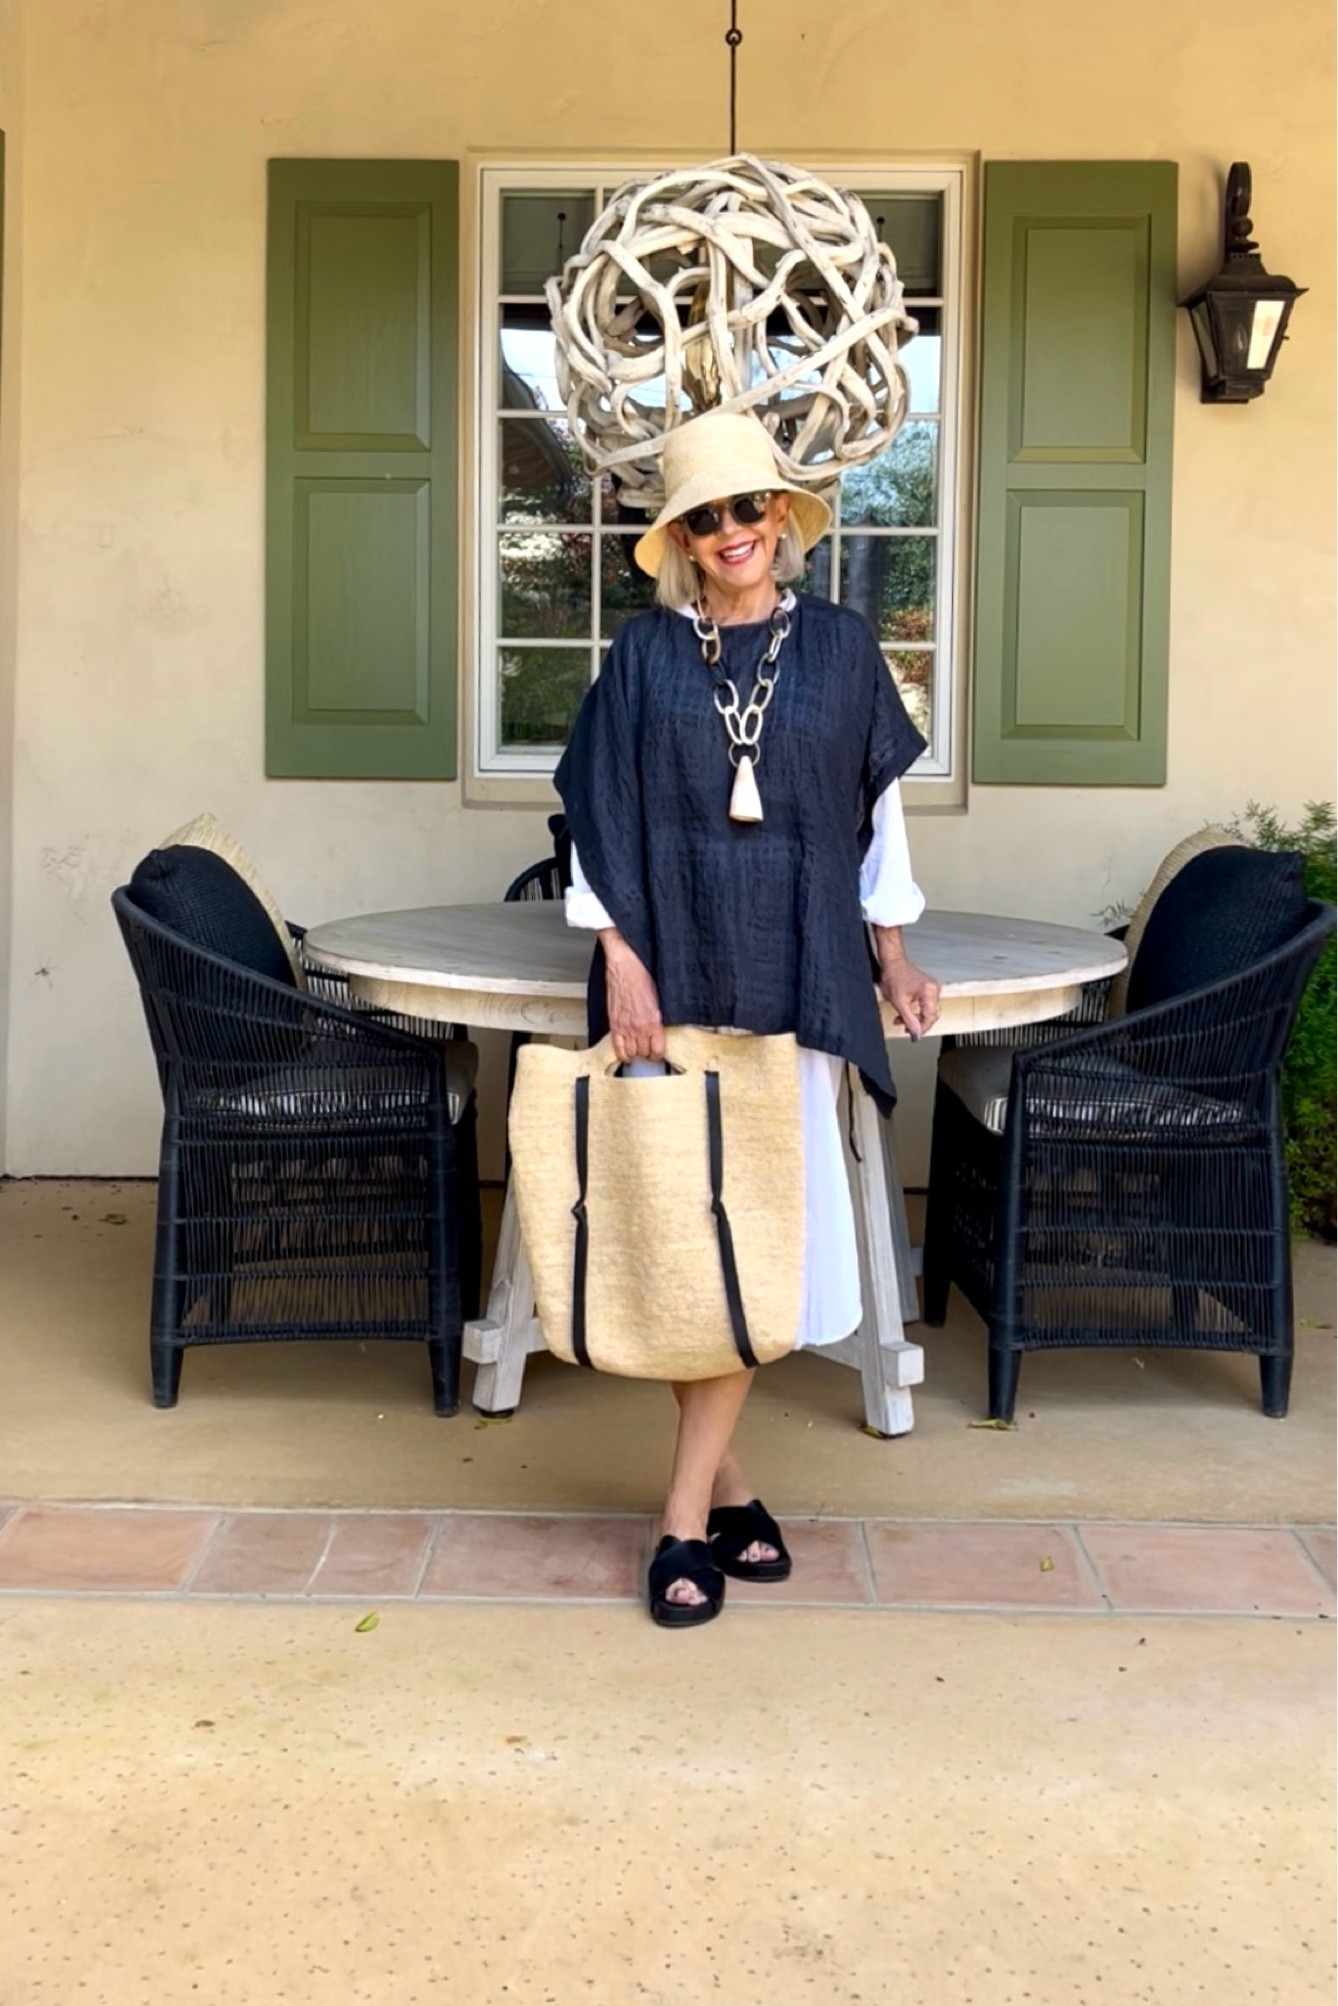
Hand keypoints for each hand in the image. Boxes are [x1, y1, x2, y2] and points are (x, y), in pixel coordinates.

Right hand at [601, 932, 665, 1062]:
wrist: (624, 965)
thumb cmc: (641, 975)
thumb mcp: (659, 997)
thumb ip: (659, 1016)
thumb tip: (662, 1028)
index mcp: (653, 1021)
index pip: (658, 1050)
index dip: (659, 1052)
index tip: (659, 1051)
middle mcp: (638, 1027)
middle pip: (644, 1053)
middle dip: (647, 1052)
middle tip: (649, 1048)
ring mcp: (624, 1027)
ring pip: (631, 1054)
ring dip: (635, 1053)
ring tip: (638, 1049)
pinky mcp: (614, 1023)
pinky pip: (616, 1047)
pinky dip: (622, 1053)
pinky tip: (626, 1052)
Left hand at [877, 942, 940, 1040]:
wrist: (892, 963)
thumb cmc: (894, 975)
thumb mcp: (899, 1002)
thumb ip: (909, 1019)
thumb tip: (916, 1032)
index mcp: (930, 991)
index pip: (931, 1017)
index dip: (921, 1028)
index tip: (913, 1035)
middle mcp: (934, 989)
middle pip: (931, 1015)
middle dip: (917, 1024)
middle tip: (906, 1029)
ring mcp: (932, 989)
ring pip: (927, 1011)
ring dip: (915, 1018)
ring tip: (902, 1020)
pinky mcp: (927, 989)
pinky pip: (925, 1005)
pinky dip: (915, 1011)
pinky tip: (906, 1014)